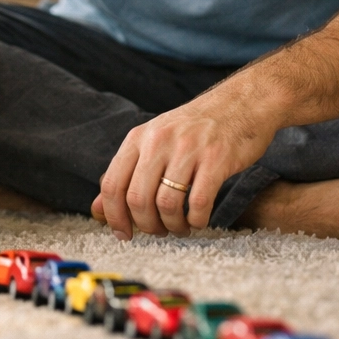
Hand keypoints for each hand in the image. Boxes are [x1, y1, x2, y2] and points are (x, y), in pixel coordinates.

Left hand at [91, 86, 279, 238]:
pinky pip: (198, 203)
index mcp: (138, 138)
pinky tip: (198, 220)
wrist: (240, 104)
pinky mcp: (217, 159)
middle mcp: (159, 141)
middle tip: (158, 231)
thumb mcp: (153, 142)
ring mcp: (188, 149)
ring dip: (172, 225)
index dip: (114, 216)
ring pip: (166, 204)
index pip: (112, 183)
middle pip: (137, 198)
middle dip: (146, 225)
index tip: (123, 234)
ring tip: (180, 227)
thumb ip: (126, 174)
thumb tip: (98, 210)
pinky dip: (196, 220)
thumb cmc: (194, 130)